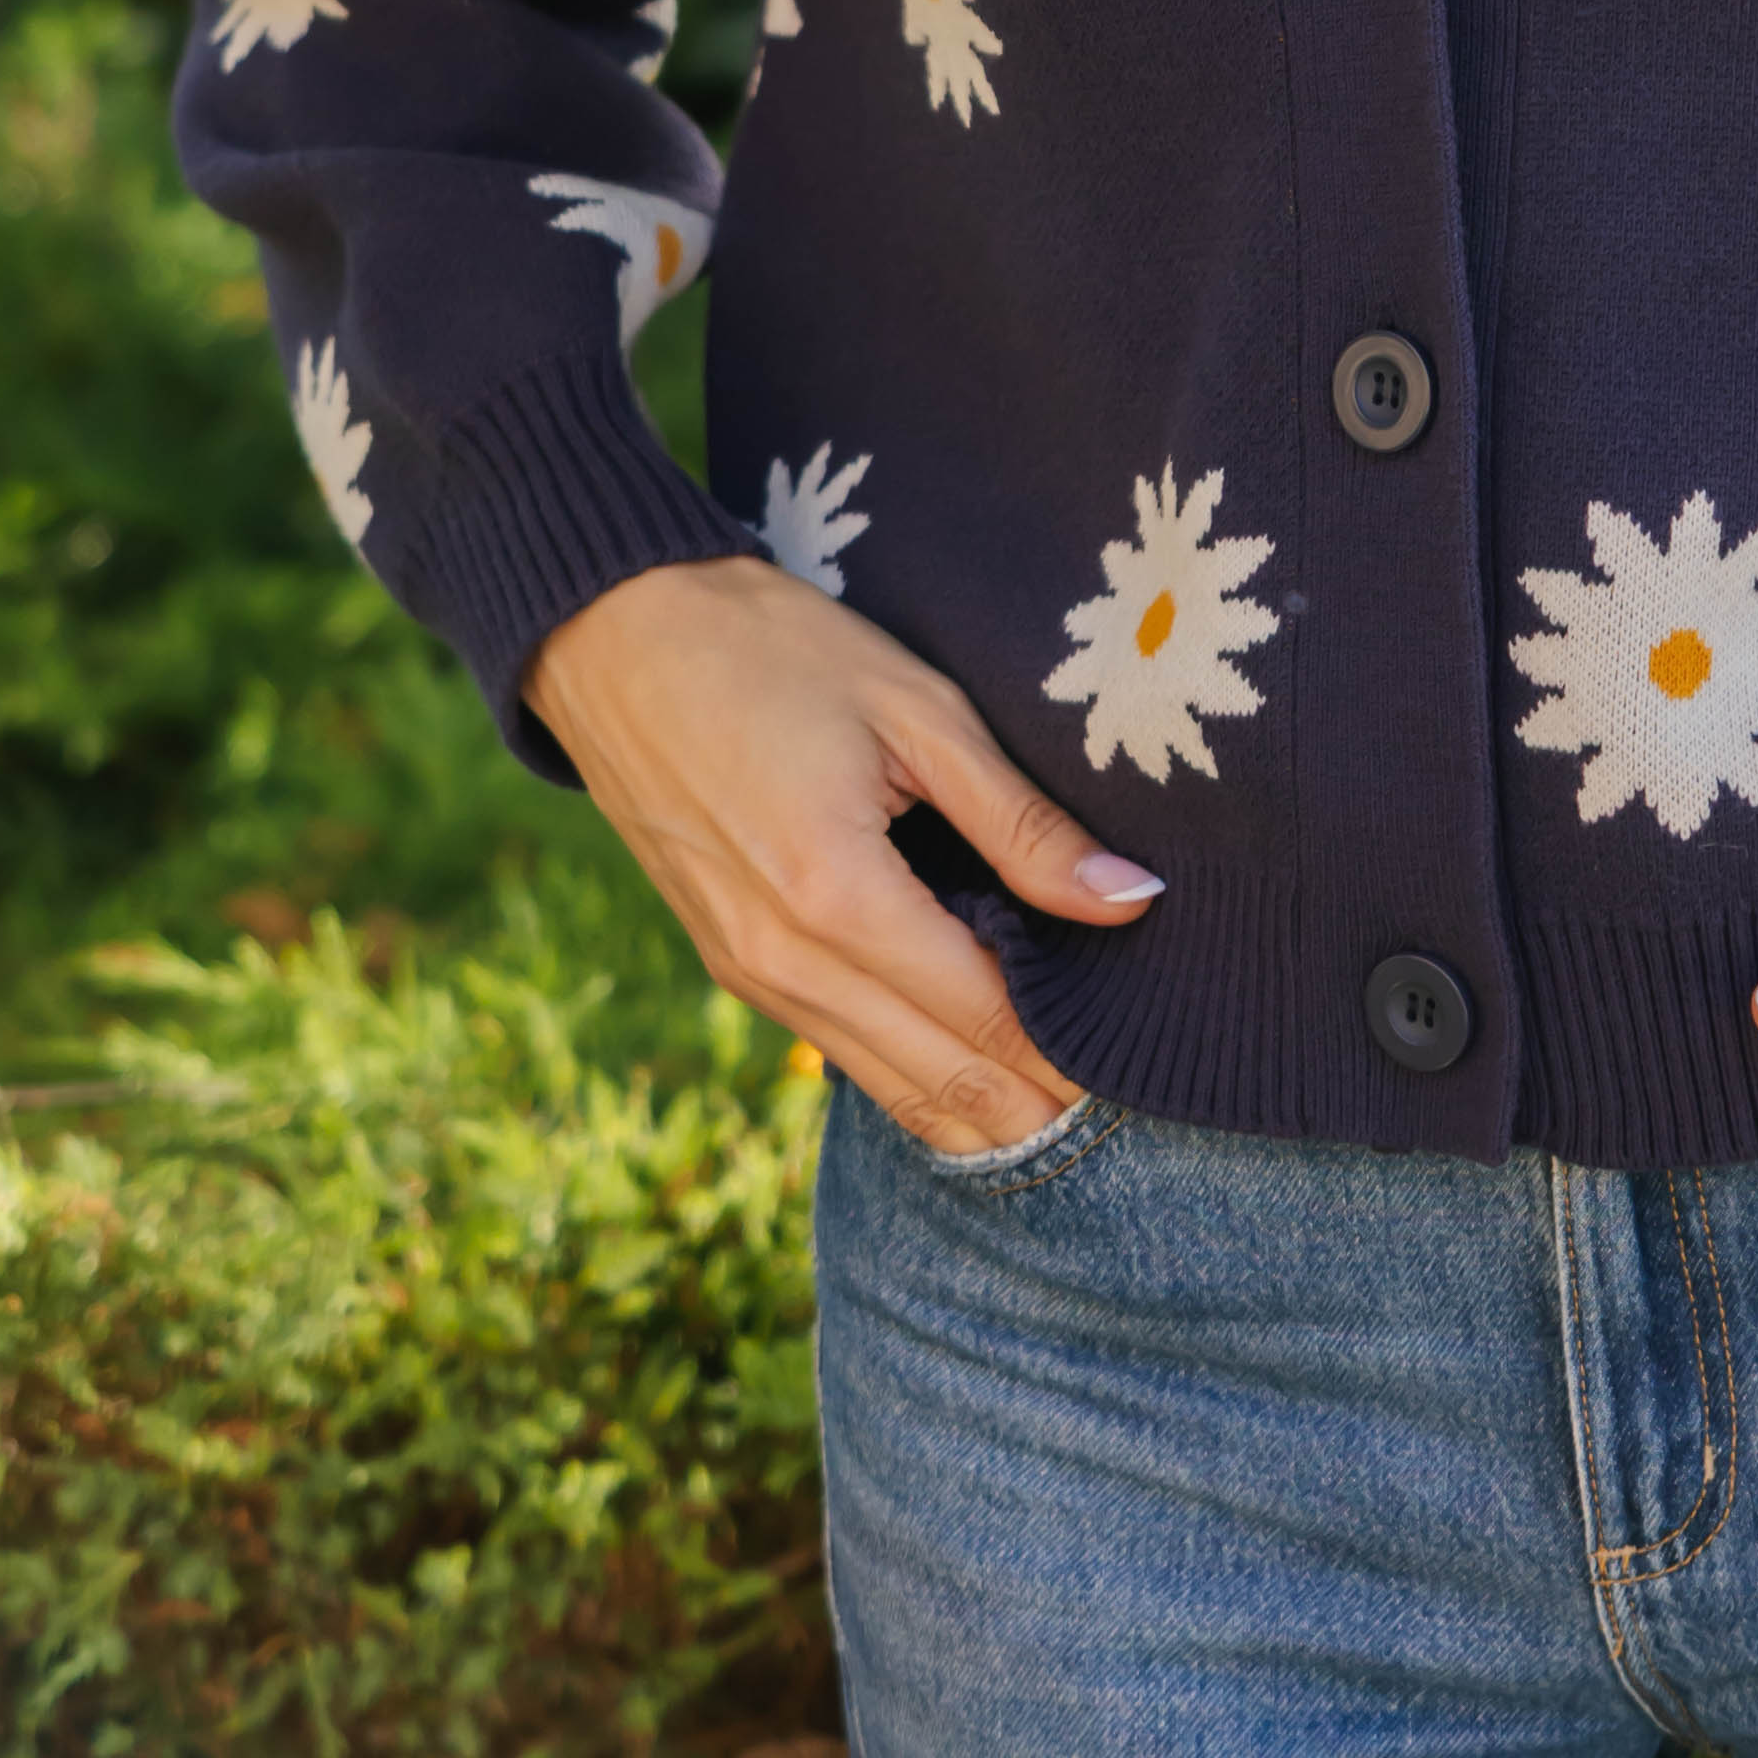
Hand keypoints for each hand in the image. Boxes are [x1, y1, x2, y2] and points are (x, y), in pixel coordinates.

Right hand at [529, 552, 1156, 1152]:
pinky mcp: (730, 962)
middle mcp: (785, 961)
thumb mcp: (917, 711)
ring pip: (884, 1084)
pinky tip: (966, 1073)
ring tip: (1063, 1119)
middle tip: (1126, 1120)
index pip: (984, 1016)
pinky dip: (909, 1074)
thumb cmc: (775, 649)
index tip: (1143, 1076)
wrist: (614, 637)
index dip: (1068, 1059)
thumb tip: (1131, 901)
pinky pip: (836, 1047)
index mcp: (838, 896)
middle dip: (1033, 1109)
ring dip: (973, 1111)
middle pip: (937, 1079)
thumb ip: (1024, 823)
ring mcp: (747, 973)